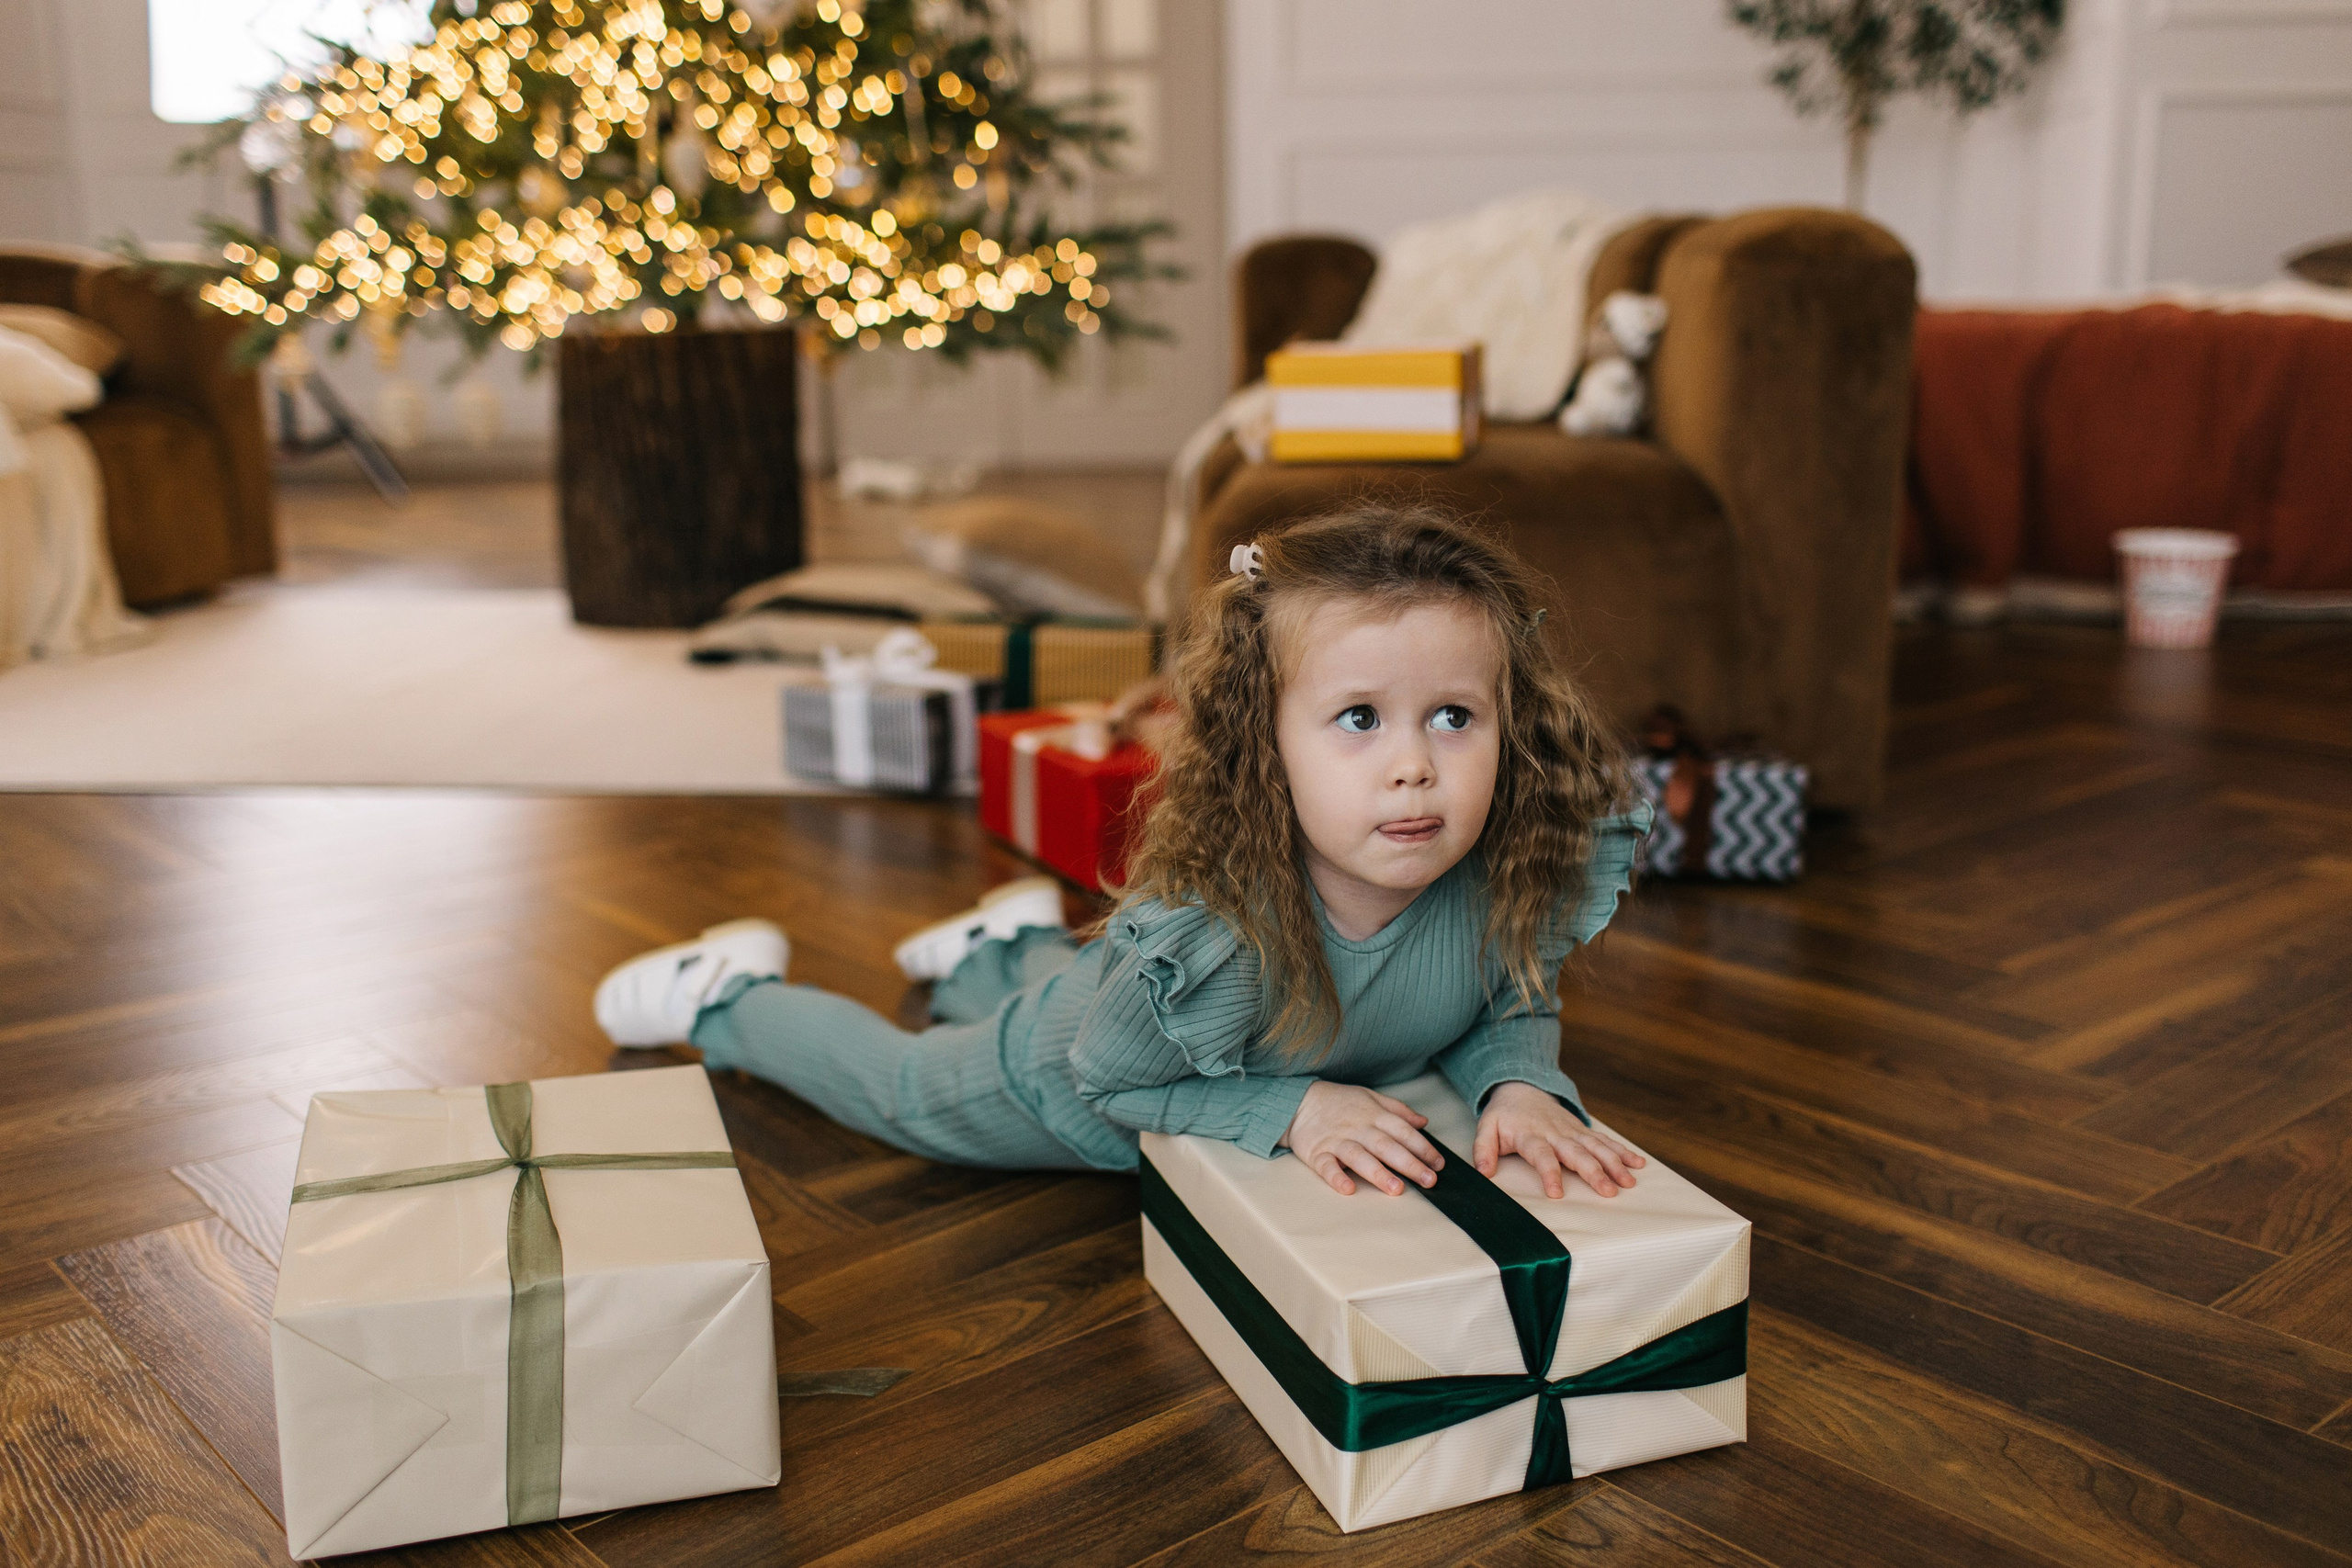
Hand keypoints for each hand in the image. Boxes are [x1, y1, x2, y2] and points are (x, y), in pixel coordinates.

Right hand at [1280, 1081, 1444, 1196]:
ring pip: (1359, 1157)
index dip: (1422, 1147)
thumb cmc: (1339, 1102)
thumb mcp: (1371, 1097)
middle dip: (1409, 1164)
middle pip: (1386, 1146)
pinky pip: (1326, 1167)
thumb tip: (1423, 1122)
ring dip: (1378, 1173)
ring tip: (1396, 1189)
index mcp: (1373, 1115)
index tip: (1438, 1163)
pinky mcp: (1317, 1153)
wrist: (1298, 1101)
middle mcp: (1358, 1128)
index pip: (1403, 1131)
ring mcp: (1336, 1141)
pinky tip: (1348, 1188)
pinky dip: (1336, 1177)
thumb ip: (1398, 1110)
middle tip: (1429, 1181)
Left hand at [1474, 1082, 1645, 1198]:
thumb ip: (1483, 1149)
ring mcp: (1572, 1131)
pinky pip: (1605, 1141)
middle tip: (1609, 1191)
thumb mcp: (1486, 1127)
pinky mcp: (1582, 1130)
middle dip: (1594, 1172)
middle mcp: (1555, 1133)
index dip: (1550, 1173)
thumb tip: (1482, 1173)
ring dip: (1614, 1164)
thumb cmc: (1504, 1114)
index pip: (1542, 1156)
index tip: (1557, 1193)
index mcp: (1531, 1135)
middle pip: (1577, 1154)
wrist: (1522, 1086)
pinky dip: (1622, 1151)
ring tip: (1629, 1182)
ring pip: (1596, 1147)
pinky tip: (1638, 1164)